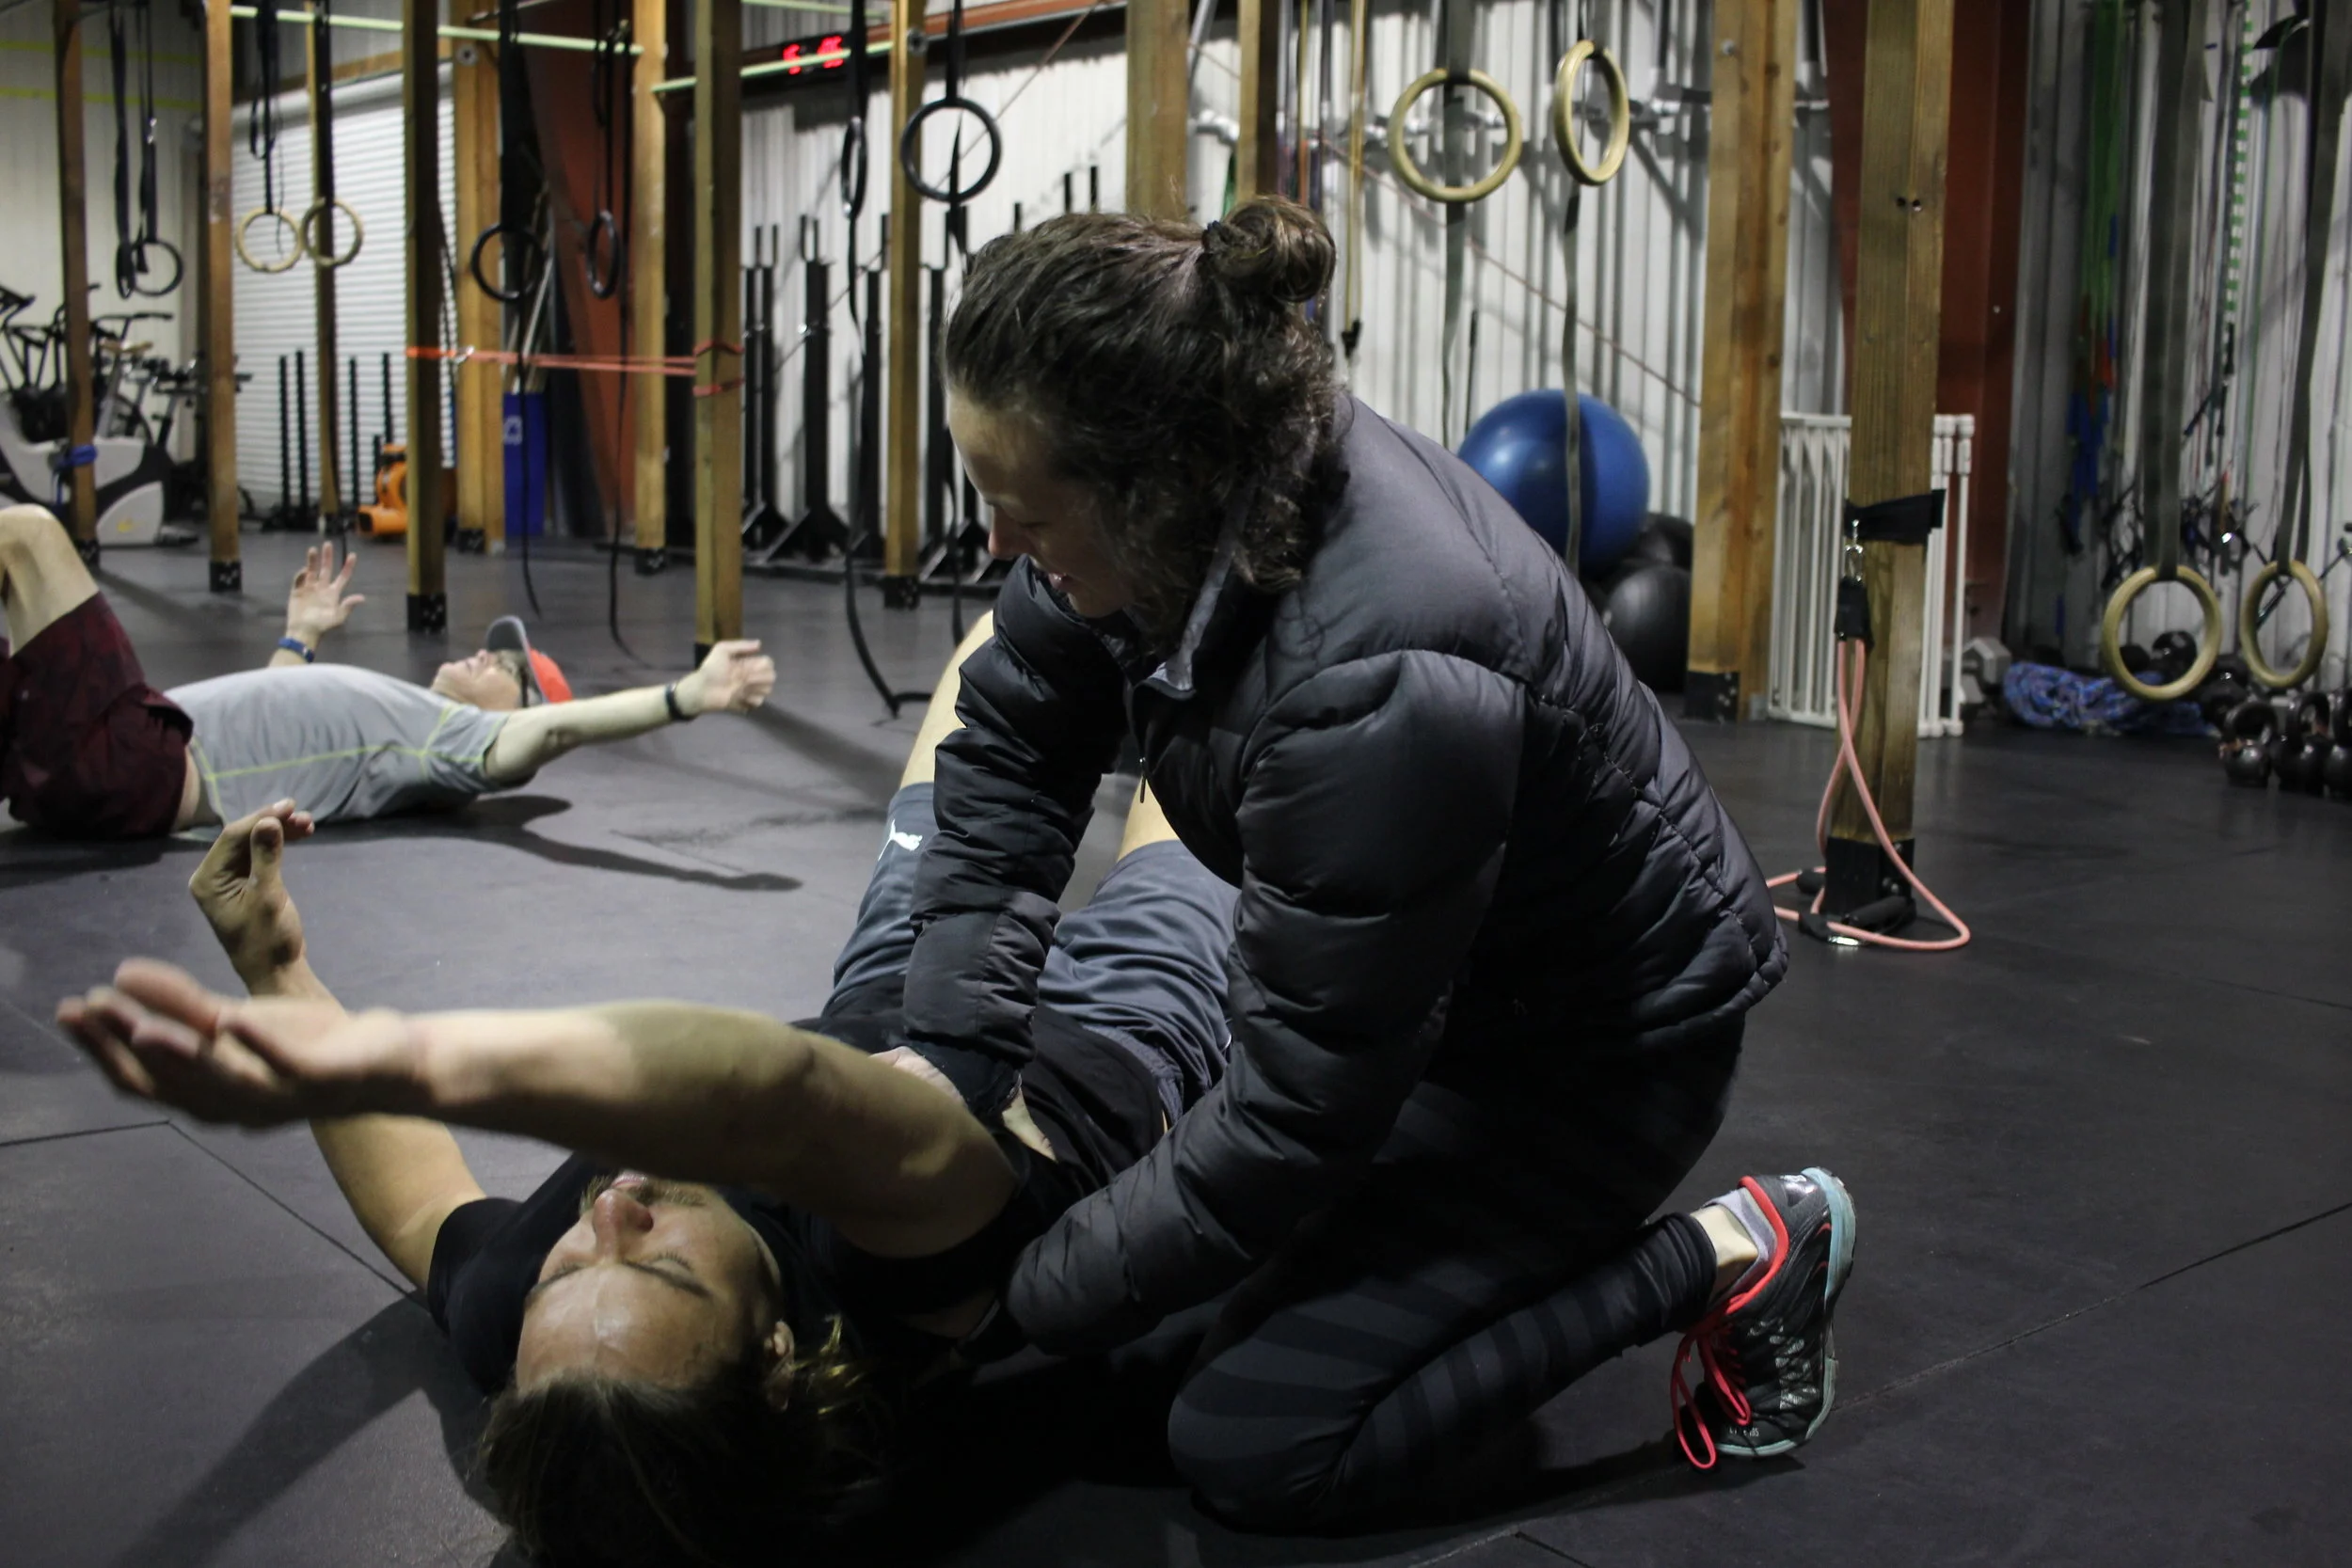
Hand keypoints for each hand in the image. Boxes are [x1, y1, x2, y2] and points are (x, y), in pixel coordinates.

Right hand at [55, 959, 415, 1126]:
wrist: (390, 1060)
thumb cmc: (308, 1042)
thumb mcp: (238, 1020)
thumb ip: (184, 1007)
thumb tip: (120, 980)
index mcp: (212, 1095)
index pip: (143, 1079)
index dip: (102, 1049)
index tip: (70, 1012)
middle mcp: (239, 1106)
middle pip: (171, 1084)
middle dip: (124, 1049)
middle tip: (88, 1012)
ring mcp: (282, 1096)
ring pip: (222, 1082)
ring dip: (181, 1055)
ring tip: (144, 1028)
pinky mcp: (323, 1078)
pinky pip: (287, 1065)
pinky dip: (259, 1045)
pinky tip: (233, 1019)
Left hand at [189, 800, 315, 985]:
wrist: (276, 973)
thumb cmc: (269, 940)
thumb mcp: (268, 897)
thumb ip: (267, 857)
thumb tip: (269, 821)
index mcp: (207, 880)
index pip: (232, 837)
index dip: (261, 818)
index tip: (291, 807)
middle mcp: (212, 877)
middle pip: (242, 838)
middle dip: (272, 823)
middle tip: (304, 815)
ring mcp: (228, 881)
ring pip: (253, 844)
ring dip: (279, 832)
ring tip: (308, 825)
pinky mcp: (245, 885)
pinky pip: (260, 856)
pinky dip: (279, 845)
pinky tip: (300, 836)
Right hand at [285, 541, 363, 644]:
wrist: (304, 631)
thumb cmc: (322, 626)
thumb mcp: (338, 617)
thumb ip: (348, 606)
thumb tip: (362, 598)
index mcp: (333, 593)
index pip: (343, 577)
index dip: (347, 566)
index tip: (353, 555)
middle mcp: (322, 588)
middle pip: (326, 569)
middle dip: (327, 557)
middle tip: (328, 544)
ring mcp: (309, 589)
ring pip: (312, 570)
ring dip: (312, 561)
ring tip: (313, 550)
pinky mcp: (297, 591)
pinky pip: (299, 579)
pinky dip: (301, 574)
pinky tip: (304, 571)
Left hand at [676, 640, 775, 715]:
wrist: (702, 689)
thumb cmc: (711, 668)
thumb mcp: (722, 649)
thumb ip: (741, 645)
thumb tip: (760, 644)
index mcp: (748, 664)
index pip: (768, 663)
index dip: (765, 665)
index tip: (752, 667)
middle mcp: (751, 677)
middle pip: (772, 677)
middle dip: (762, 677)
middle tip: (746, 679)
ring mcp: (749, 691)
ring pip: (768, 690)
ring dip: (757, 688)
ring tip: (742, 688)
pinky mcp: (746, 703)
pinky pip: (759, 702)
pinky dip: (751, 699)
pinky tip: (740, 697)